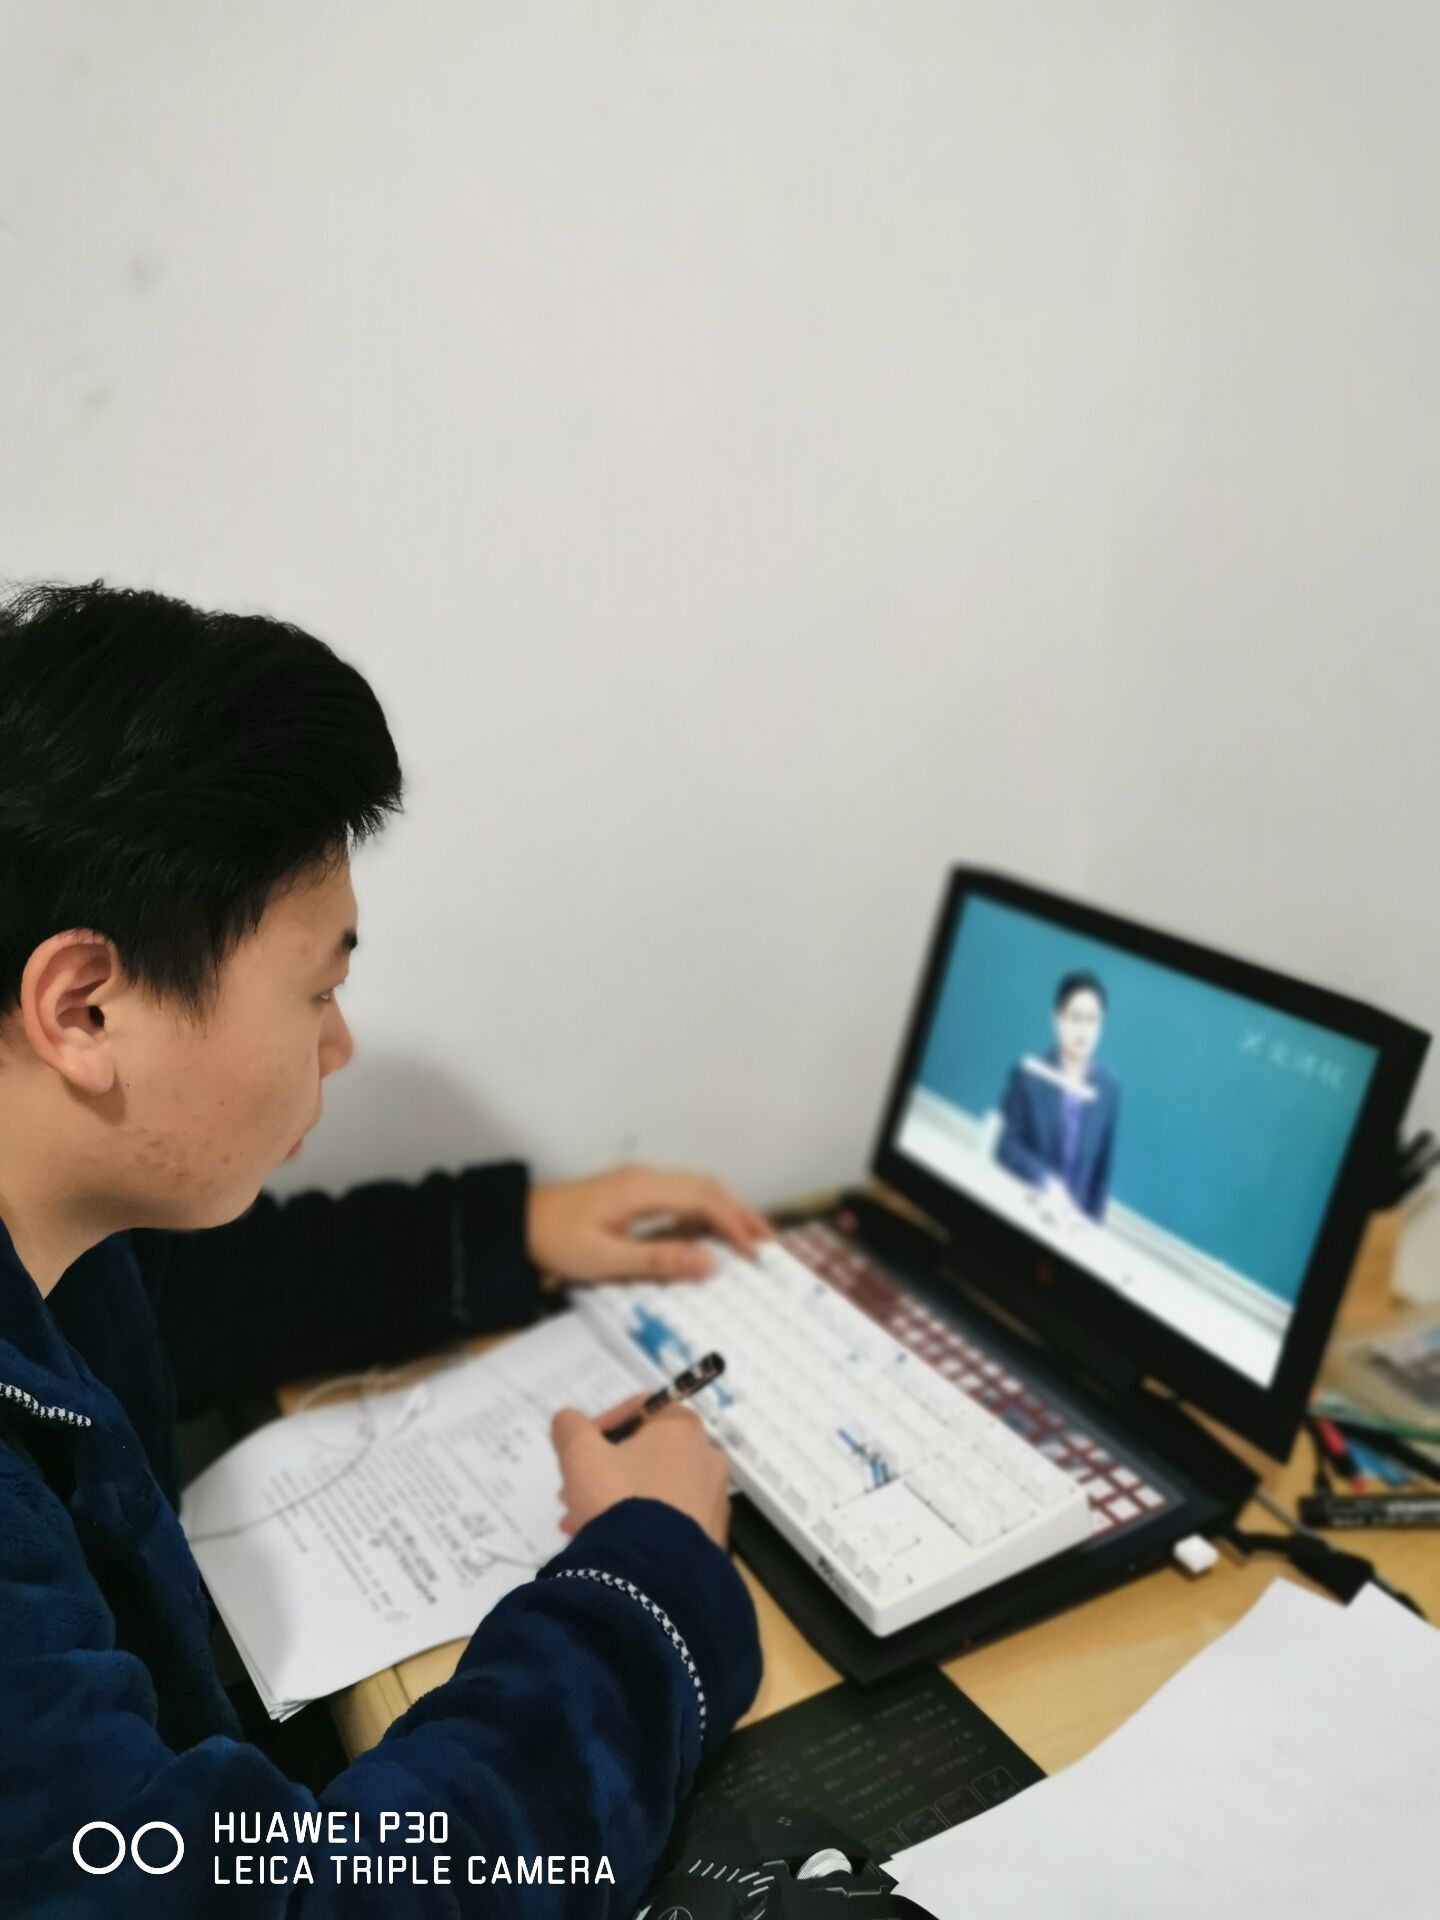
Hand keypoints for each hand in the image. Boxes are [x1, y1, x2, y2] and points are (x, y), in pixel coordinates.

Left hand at [526, 1162, 771, 1283]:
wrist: (517, 1224)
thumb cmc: (557, 1241)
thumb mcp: (606, 1259)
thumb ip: (659, 1260)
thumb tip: (709, 1262)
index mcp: (643, 1190)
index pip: (703, 1200)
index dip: (734, 1223)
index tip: (756, 1250)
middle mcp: (647, 1178)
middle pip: (706, 1188)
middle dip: (740, 1212)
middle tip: (767, 1242)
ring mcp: (640, 1183)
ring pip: (695, 1189)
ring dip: (725, 1210)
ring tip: (750, 1236)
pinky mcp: (633, 1193)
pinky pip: (679, 1197)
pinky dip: (704, 1212)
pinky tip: (712, 1233)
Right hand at [551, 1393, 731, 1547]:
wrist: (653, 1575)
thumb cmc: (618, 1498)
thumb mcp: (580, 1454)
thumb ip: (571, 1428)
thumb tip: (568, 1421)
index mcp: (684, 1427)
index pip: (638, 1411)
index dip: (599, 1427)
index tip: (575, 1452)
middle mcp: (708, 1458)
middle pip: (644, 1455)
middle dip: (603, 1472)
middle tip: (572, 1494)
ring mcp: (714, 1502)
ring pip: (654, 1490)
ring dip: (615, 1500)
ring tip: (580, 1526)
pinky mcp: (711, 1540)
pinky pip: (668, 1522)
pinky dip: (640, 1526)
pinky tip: (609, 1545)